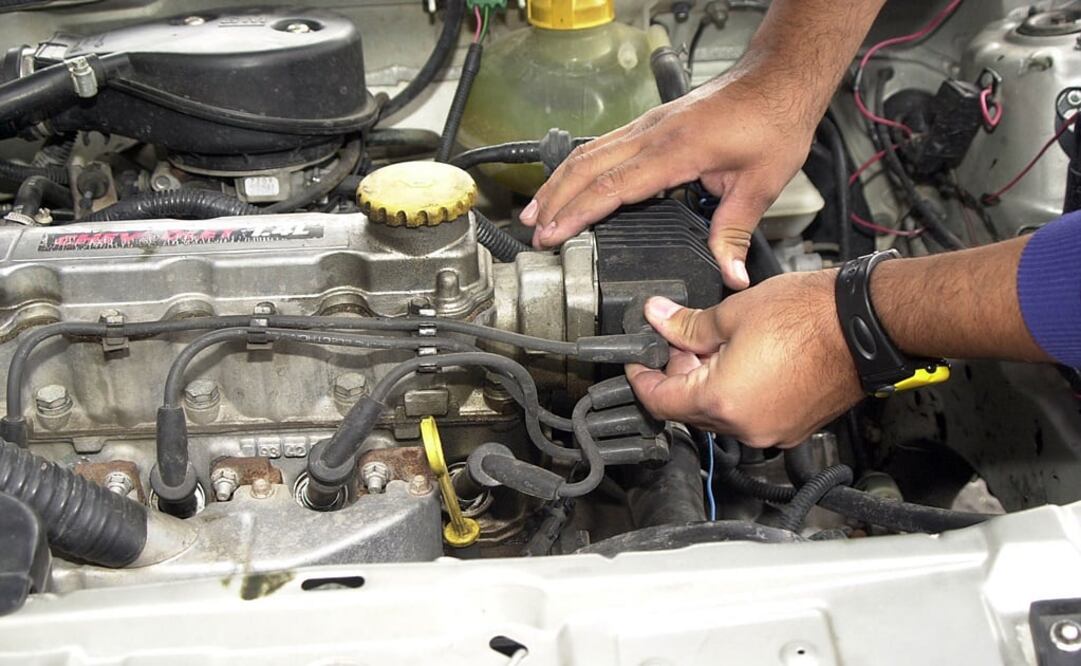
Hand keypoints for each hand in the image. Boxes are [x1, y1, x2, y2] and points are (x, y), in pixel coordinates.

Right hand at [519, 64, 815, 289]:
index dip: (578, 213)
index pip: (612, 186)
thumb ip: (735, 233)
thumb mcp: (761, 184)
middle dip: (555, 201)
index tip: (554, 235)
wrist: (777, 78)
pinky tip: (569, 183)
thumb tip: (730, 275)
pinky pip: (603, 144)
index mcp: (675, 150)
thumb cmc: (772, 121)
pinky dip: (579, 167)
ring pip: (589, 152)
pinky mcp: (652, 123)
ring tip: (537, 211)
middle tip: (533, 232)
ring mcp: (648, 125)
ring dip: (559, 182)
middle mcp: (653, 134)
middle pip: (587, 167)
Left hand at [626, 272, 863, 446]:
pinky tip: (745, 361)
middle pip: (689, 410)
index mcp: (721, 401)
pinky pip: (751, 416)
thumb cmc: (810, 315)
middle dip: (678, 376)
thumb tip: (657, 318)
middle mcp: (745, 427)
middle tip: (680, 341)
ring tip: (717, 345)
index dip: (641, 378)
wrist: (867, 323)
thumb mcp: (733, 313)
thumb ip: (686, 324)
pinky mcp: (794, 428)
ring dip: (708, 384)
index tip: (637, 362)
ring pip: (721, 414)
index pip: (659, 401)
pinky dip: (737, 394)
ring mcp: (772, 432)